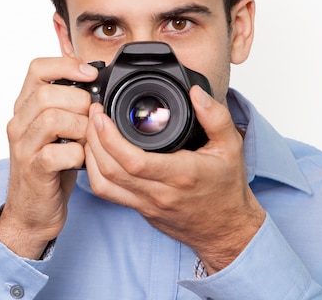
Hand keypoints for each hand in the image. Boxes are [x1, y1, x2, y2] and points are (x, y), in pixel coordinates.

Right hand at [0, 57, 97, 258]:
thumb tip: (98, 81)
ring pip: (51, 119)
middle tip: (92, 118)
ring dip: (80, 126)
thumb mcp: (59, 128)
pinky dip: (77, 153)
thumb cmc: (52, 164)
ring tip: (87, 138)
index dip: (66, 65)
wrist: (33, 209)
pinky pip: (57, 153)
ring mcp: (23, 147)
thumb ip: (70, 104)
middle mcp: (19, 123)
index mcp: (26, 106)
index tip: (90, 74)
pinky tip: (81, 158)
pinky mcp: (33, 170)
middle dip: (79, 102)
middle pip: (47, 94)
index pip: (37, 69)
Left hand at [84, 85, 265, 272]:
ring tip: (90, 130)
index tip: (102, 115)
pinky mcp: (140, 210)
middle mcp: (159, 192)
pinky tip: (96, 153)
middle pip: (110, 170)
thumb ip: (216, 116)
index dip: (109, 138)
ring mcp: (146, 204)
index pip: (134, 161)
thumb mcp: (231, 146)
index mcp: (180, 174)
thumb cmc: (227, 187)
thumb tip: (196, 93)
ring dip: (90, 156)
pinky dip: (95, 173)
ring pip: (103, 185)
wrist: (226, 229)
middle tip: (92, 114)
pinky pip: (109, 194)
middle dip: (93, 139)